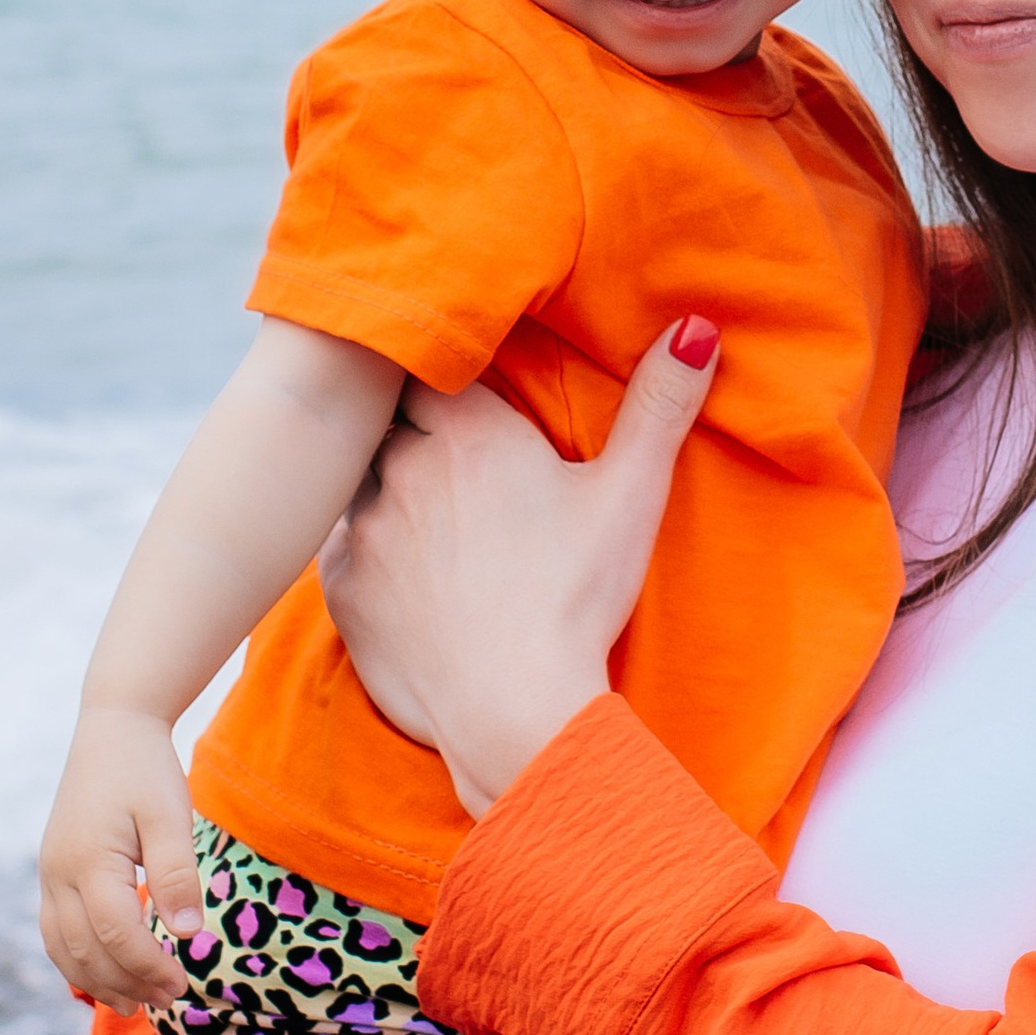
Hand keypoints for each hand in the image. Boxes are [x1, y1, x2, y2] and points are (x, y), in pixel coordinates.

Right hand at [39, 705, 203, 1007]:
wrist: (112, 729)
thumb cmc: (146, 769)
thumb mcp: (171, 815)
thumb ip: (177, 874)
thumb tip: (187, 934)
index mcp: (87, 860)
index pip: (116, 934)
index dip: (149, 967)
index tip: (182, 985)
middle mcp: (58, 873)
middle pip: (85, 950)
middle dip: (127, 983)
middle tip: (169, 1001)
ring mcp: (49, 873)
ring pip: (63, 947)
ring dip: (98, 981)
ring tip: (136, 1004)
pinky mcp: (52, 871)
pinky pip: (54, 931)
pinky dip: (77, 960)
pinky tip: (105, 974)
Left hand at [319, 318, 720, 816]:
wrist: (514, 707)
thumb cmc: (574, 597)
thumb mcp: (629, 494)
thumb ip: (659, 405)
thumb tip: (695, 327)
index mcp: (468, 429)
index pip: (433, 367)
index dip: (448, 375)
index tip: (464, 387)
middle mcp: (402, 465)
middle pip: (390, 417)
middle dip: (412, 424)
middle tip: (448, 450)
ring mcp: (364, 527)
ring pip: (359, 480)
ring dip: (385, 485)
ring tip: (425, 512)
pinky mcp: (342, 588)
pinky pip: (340, 546)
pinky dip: (367, 549)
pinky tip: (405, 570)